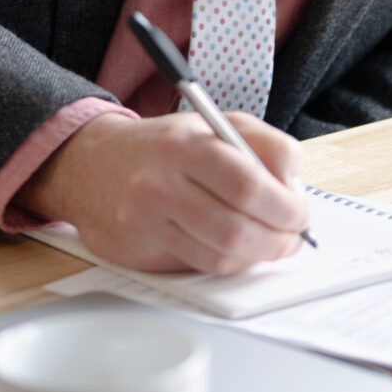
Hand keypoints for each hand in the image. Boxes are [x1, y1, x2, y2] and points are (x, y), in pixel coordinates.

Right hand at [21, 110, 309, 274]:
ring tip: (267, 243)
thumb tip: (295, 190)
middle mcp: (160, 184)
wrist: (92, 165)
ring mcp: (146, 221)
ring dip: (257, 256)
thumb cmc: (166, 147)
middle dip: (279, 240)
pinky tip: (234, 246)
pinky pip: (199, 267)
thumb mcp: (219, 125)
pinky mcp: (139, 250)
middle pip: (238, 229)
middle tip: (291, 237)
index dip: (286, 208)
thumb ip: (268, 147)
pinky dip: (228, 261)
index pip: (250, 186)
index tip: (300, 213)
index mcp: (186, 145)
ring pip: (222, 256)